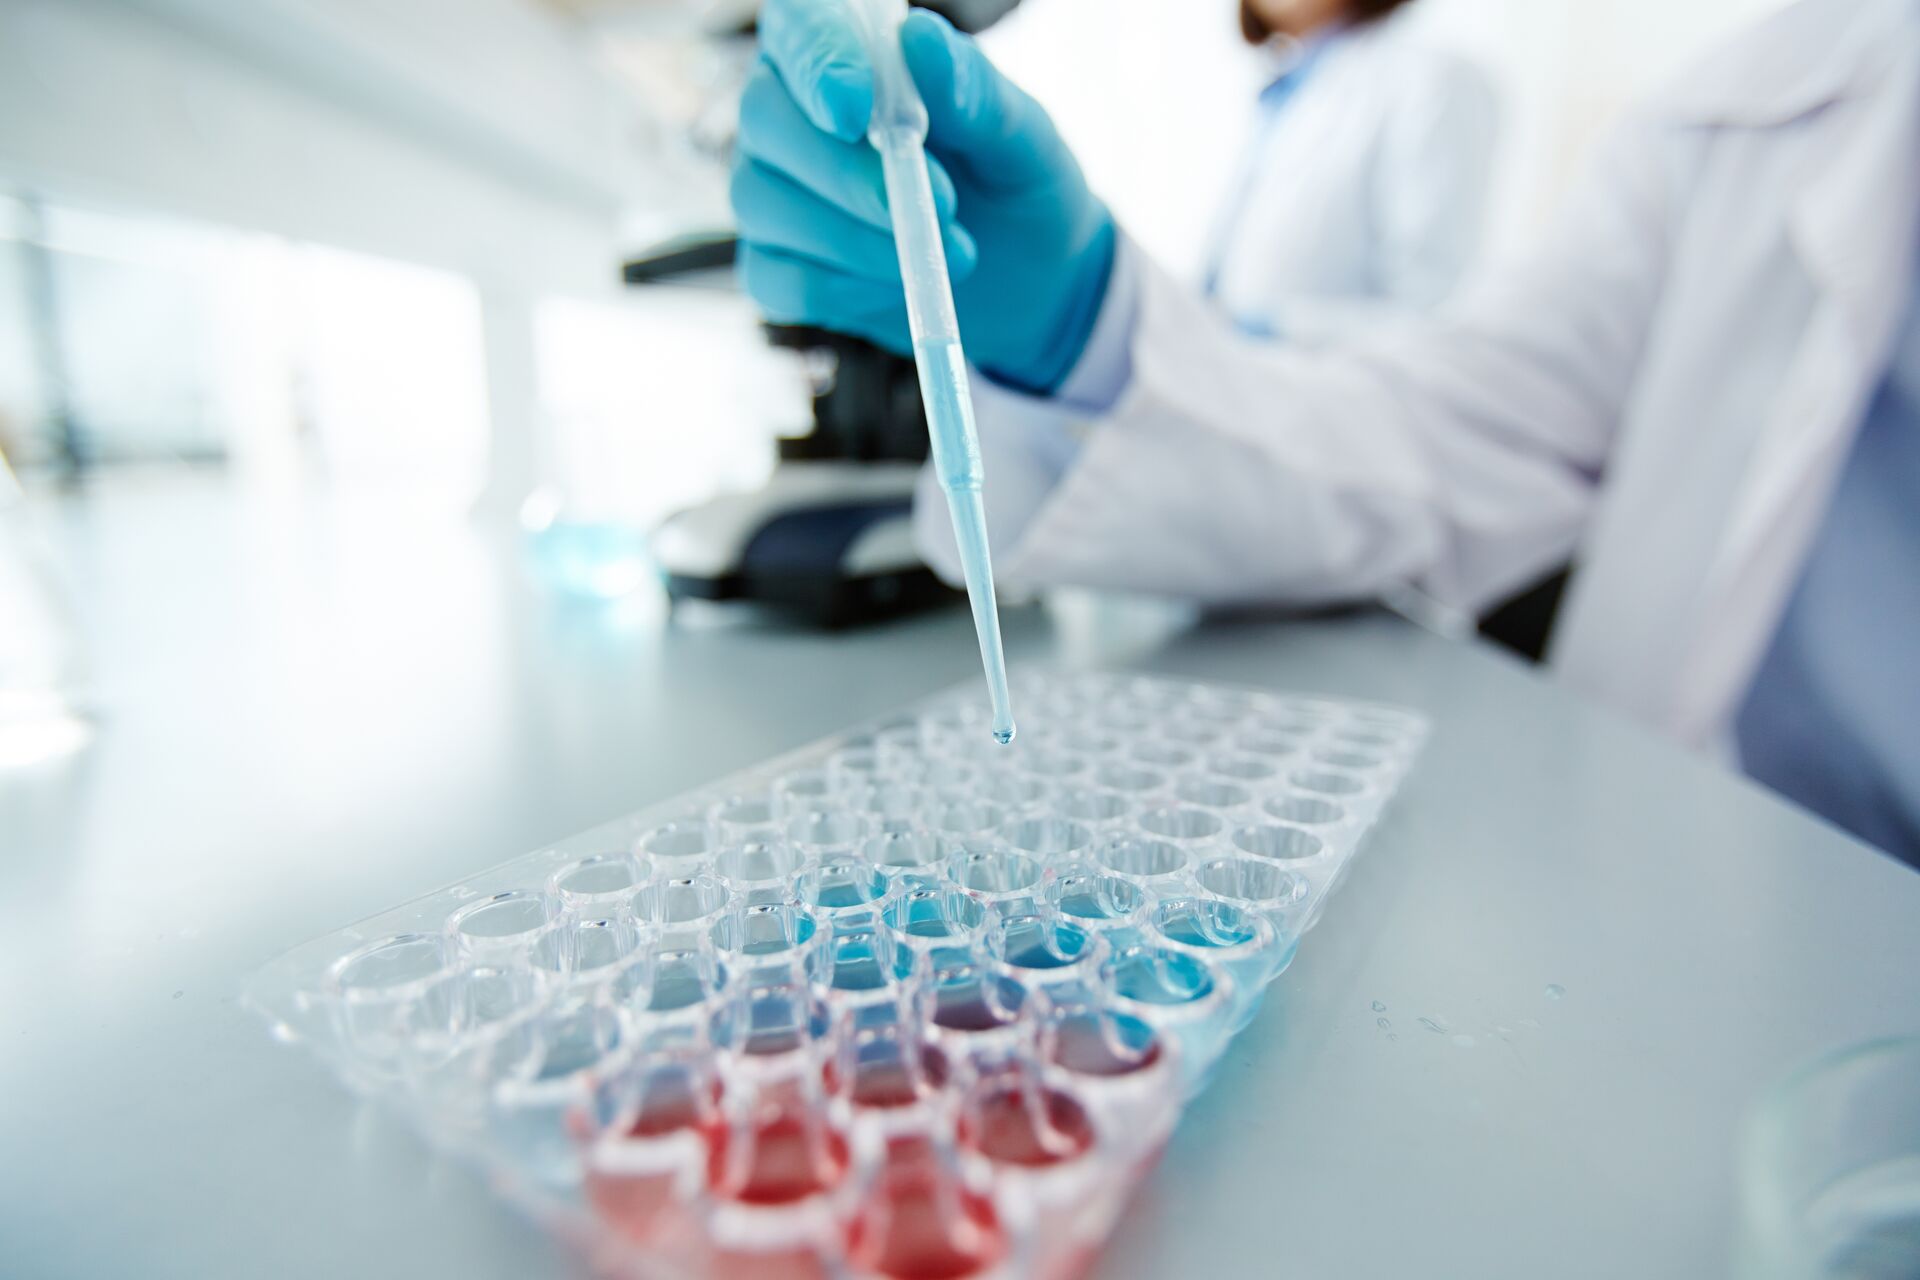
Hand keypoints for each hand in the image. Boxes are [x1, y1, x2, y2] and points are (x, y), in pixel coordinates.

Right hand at [732, 0, 1115, 394]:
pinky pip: (782, 279)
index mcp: (844, 52)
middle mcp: (788, 113)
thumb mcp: (1020, 135)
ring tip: (950, 252)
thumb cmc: (1015, 184)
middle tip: (939, 204)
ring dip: (860, 238)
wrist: (1027, 281)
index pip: (799, 28)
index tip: (858, 109)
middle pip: (767, 120)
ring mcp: (772, 191)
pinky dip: (848, 289)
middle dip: (848, 172)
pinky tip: (899, 285)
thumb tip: (920, 38)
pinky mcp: (775, 266)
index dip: (817, 63)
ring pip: (768, 205)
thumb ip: (972, 89)